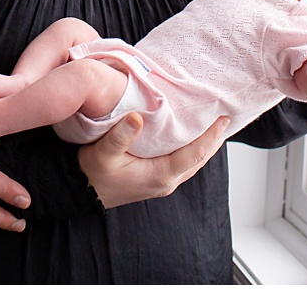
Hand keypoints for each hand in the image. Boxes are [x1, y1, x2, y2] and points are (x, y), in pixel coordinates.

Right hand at [77, 112, 229, 208]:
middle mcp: (167, 181)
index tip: (224, 118)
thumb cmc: (92, 173)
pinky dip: (191, 148)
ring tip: (213, 124)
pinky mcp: (156, 179)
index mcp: (160, 175)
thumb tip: (137, 117)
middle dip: (214, 139)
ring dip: (204, 144)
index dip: (211, 136)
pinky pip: (183, 162)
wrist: (80, 191)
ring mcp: (163, 181)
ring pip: (192, 162)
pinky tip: (189, 135)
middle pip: (200, 159)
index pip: (196, 154)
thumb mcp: (103, 152)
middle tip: (225, 116)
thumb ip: (121, 135)